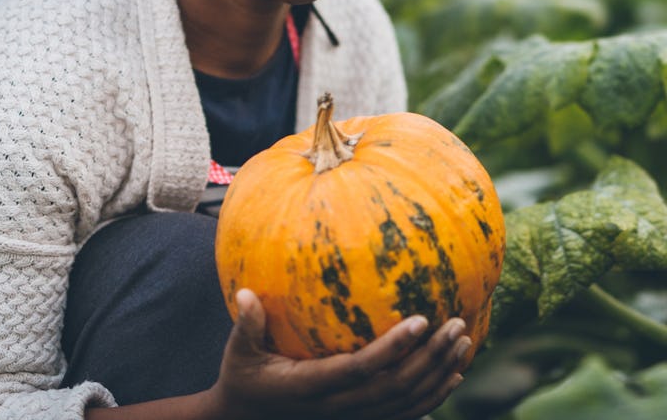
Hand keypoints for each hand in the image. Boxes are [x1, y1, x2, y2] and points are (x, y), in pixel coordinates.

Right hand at [209, 289, 471, 419]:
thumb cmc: (243, 377)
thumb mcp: (238, 352)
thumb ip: (246, 325)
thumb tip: (246, 294)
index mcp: (313, 386)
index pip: (362, 369)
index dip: (393, 348)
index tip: (420, 321)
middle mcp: (338, 407)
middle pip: (395, 388)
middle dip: (429, 358)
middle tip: (457, 326)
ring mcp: (351, 417)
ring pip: (405, 404)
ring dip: (437, 375)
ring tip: (464, 344)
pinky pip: (403, 414)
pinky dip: (432, 399)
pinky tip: (452, 378)